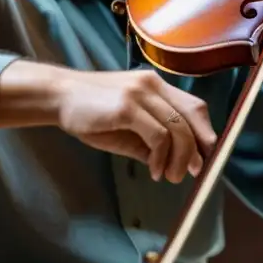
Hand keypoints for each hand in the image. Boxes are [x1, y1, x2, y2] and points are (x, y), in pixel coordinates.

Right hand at [55, 68, 216, 182]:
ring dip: (179, 159)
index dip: (205, 133)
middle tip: (191, 173)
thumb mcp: (128, 126)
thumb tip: (175, 162)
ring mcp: (140, 94)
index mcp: (156, 86)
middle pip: (192, 116)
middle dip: (197, 149)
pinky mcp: (127, 107)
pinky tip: (153, 171)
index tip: (205, 158)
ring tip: (170, 177)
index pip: (194, 106)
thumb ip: (151, 139)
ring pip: (178, 129)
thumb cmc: (92, 112)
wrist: (58, 97)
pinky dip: (161, 158)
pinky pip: (158, 136)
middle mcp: (153, 85)